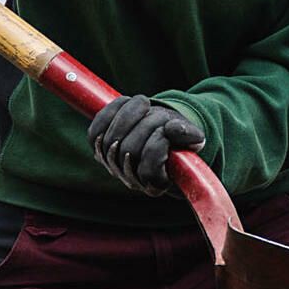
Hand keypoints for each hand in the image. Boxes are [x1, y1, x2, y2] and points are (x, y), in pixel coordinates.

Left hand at [87, 95, 205, 194]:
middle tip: (155, 112)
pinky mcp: (101, 151)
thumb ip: (188, 136)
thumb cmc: (181, 141)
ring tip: (143, 107)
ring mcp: (116, 168)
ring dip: (129, 116)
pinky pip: (95, 132)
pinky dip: (109, 113)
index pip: (149, 169)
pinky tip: (123, 104)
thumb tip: (173, 128)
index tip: (169, 126)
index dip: (158, 144)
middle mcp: (134, 181)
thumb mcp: (193, 139)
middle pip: (129, 150)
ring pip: (112, 139)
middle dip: (146, 124)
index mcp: (156, 184)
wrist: (166, 139)